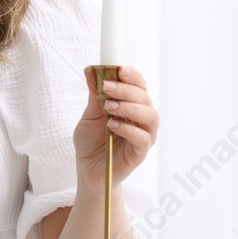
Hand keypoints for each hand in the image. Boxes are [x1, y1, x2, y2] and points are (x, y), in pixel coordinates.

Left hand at [73, 65, 157, 191]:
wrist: (87, 169)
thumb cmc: (91, 141)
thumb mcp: (89, 114)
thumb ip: (94, 94)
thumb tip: (90, 69)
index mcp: (131, 104)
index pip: (139, 84)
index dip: (132, 75)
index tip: (120, 69)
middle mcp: (141, 118)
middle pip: (145, 97)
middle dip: (127, 89)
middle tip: (107, 88)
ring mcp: (144, 135)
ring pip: (150, 116)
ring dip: (130, 107)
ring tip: (109, 107)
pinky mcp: (140, 153)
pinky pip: (143, 138)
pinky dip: (128, 129)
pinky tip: (112, 125)